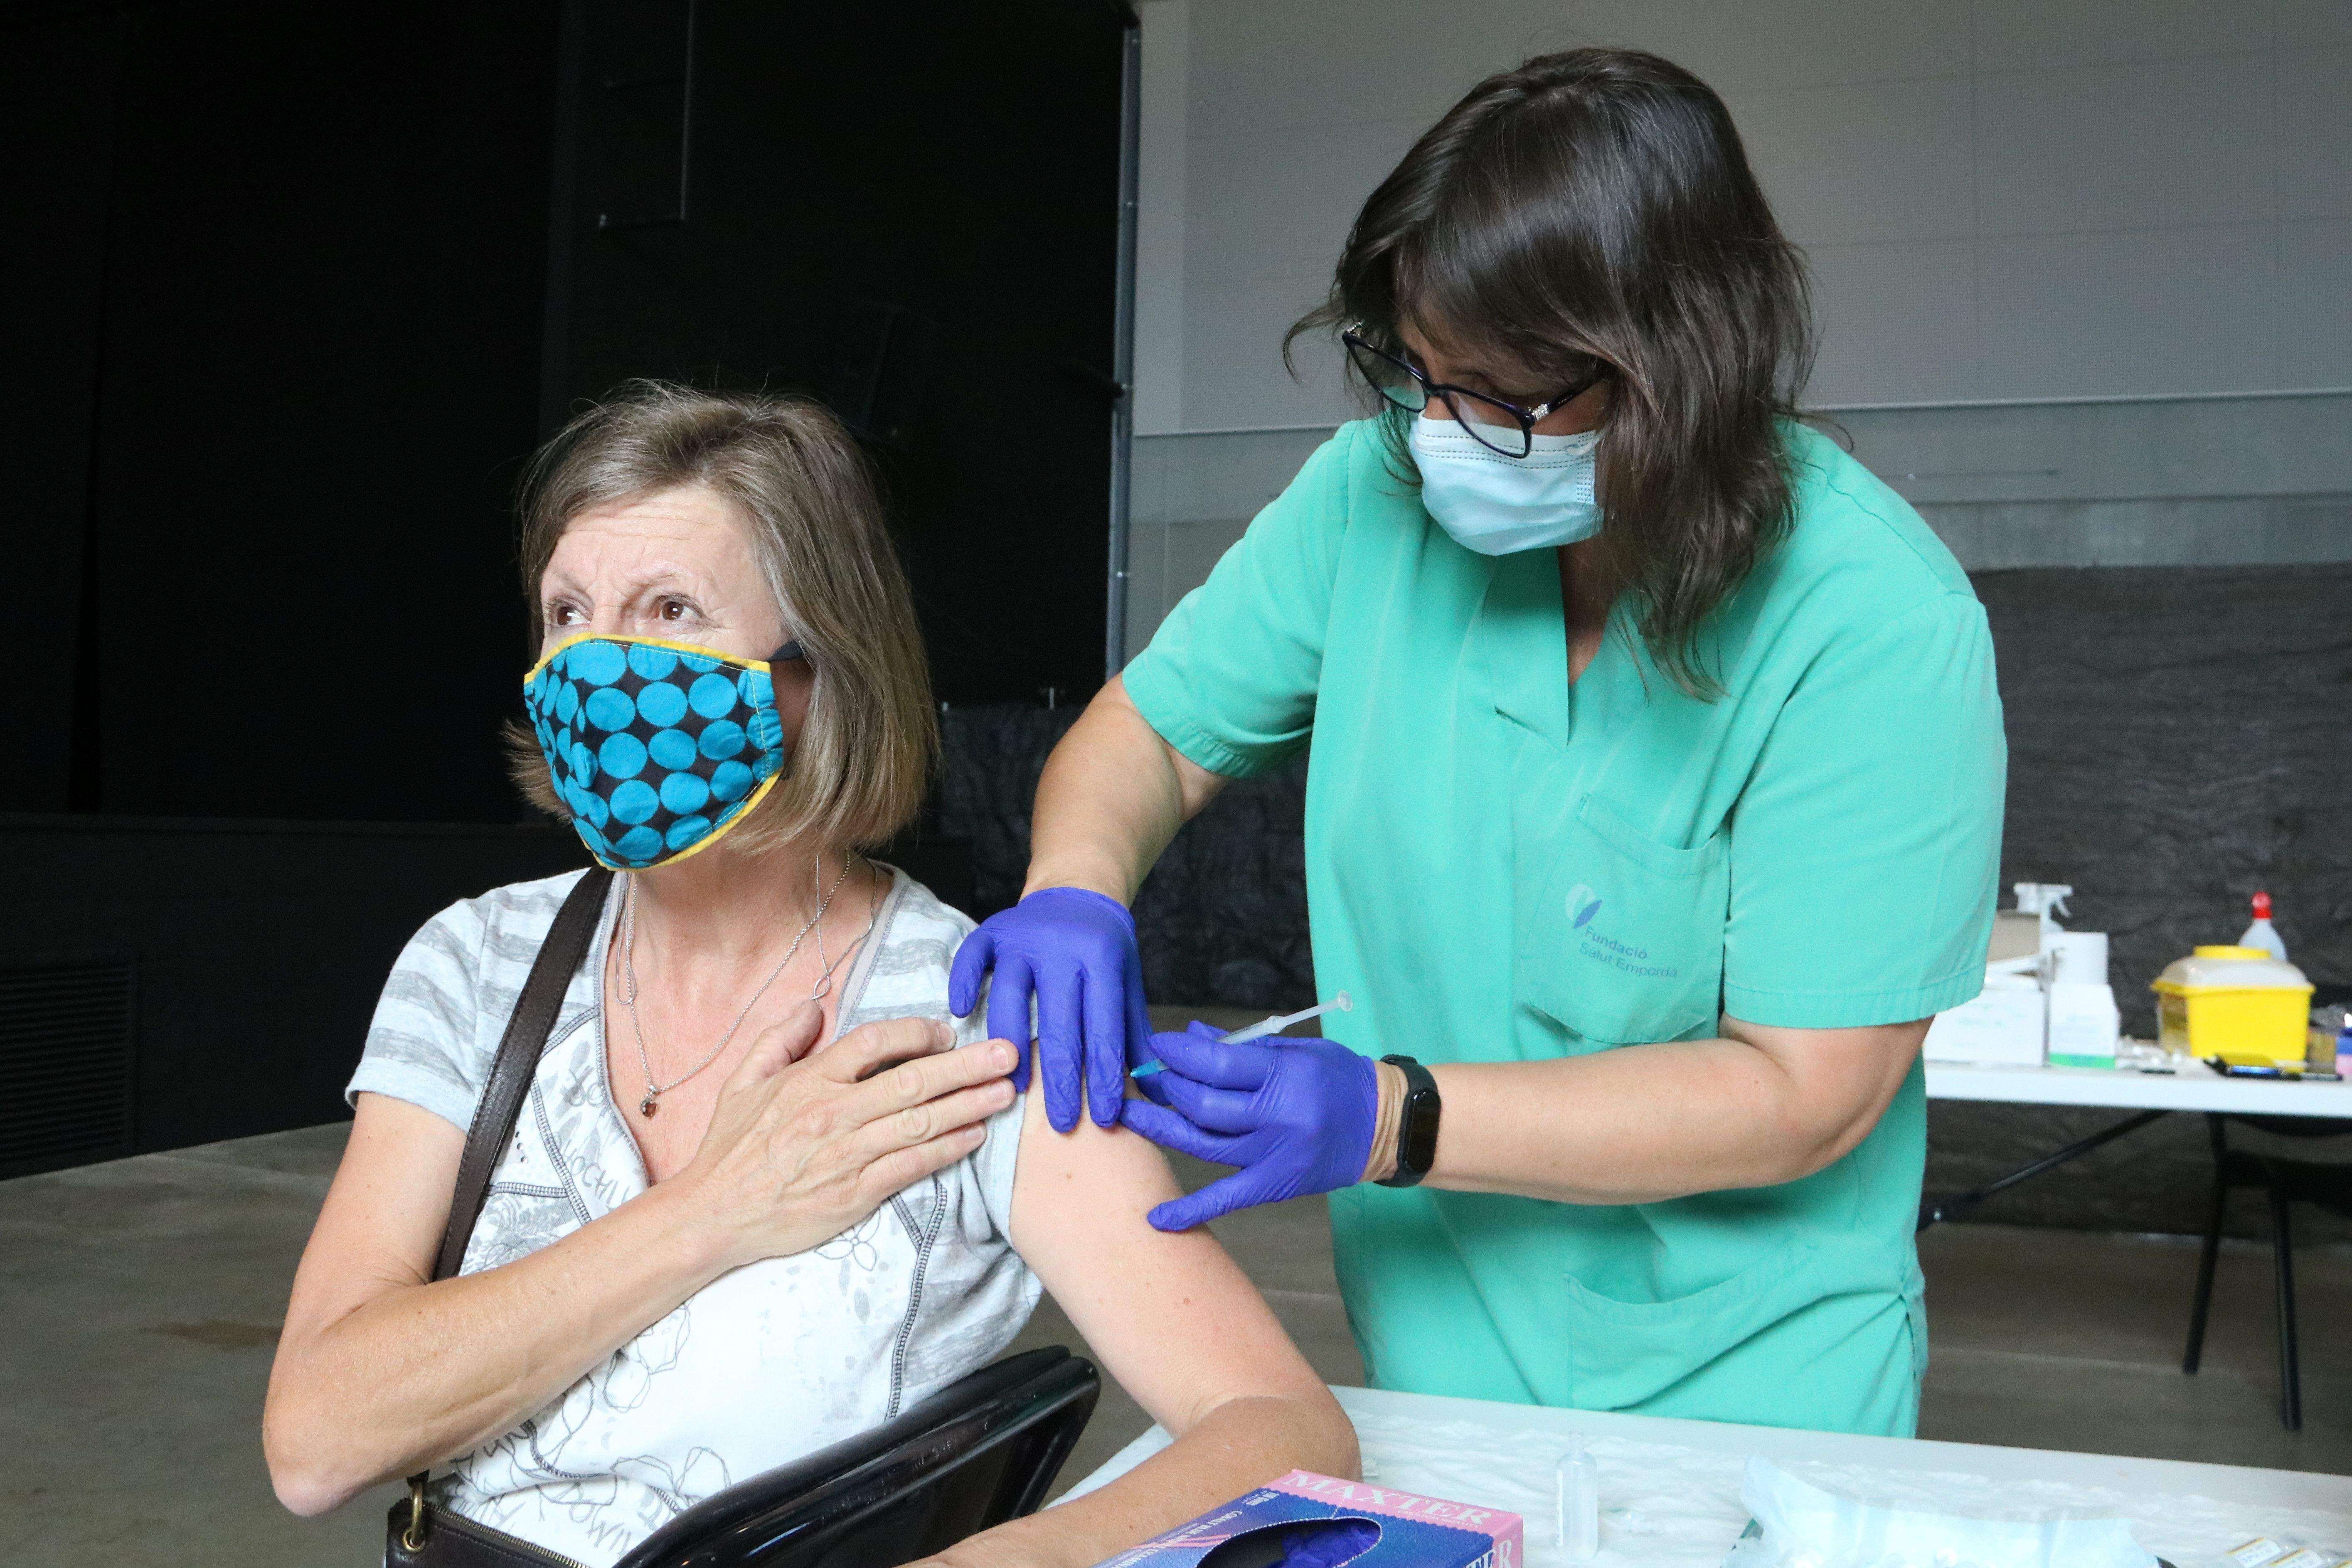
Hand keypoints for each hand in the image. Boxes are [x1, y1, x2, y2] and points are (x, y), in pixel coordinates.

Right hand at [677, 1005, 1017, 1268]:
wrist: (712, 1215)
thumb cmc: (730, 1149)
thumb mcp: (742, 1082)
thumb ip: (779, 1040)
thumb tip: (811, 1005)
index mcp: (808, 1081)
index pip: (874, 1042)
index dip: (917, 1033)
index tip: (947, 1032)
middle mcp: (832, 1113)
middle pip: (911, 1080)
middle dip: (966, 1065)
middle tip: (1009, 1053)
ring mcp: (845, 1155)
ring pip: (919, 1123)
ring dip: (968, 1105)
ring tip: (1006, 1092)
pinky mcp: (854, 1194)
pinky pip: (911, 1166)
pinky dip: (946, 1150)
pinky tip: (975, 1137)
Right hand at [948, 887, 1151, 1133]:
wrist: (1078, 890)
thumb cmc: (1106, 949)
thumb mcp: (1129, 983)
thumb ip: (1136, 1033)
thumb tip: (1156, 1091)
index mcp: (1103, 960)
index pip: (1104, 1028)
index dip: (1105, 1077)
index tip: (1105, 1118)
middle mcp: (1062, 947)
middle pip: (1059, 1022)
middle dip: (1062, 1080)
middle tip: (1063, 1125)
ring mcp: (1023, 938)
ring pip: (1010, 998)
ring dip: (1011, 1047)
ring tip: (1015, 1090)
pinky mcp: (992, 931)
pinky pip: (972, 958)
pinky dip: (964, 984)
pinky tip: (962, 1016)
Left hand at [1118, 1022, 1377, 1230]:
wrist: (1384, 1125)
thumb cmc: (1339, 1079)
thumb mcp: (1297, 1050)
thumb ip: (1243, 1046)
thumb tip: (1192, 1036)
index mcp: (1286, 1077)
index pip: (1218, 1065)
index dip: (1180, 1054)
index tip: (1158, 1044)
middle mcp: (1279, 1119)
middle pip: (1204, 1105)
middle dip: (1169, 1086)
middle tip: (1149, 1074)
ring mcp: (1275, 1157)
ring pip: (1204, 1145)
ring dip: (1162, 1128)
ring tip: (1132, 1114)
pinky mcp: (1276, 1185)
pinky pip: (1226, 1199)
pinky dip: (1190, 1210)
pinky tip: (1157, 1218)